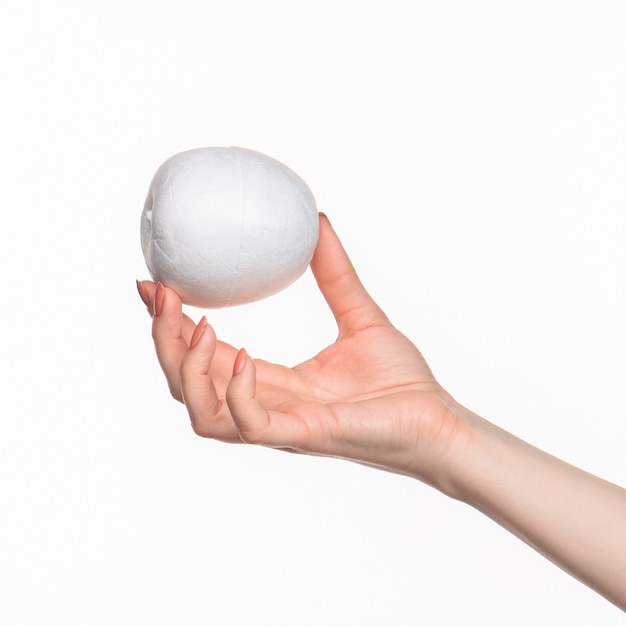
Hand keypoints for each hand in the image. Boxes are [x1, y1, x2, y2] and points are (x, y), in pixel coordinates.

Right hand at [137, 215, 469, 489]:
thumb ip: (334, 273)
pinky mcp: (304, 437)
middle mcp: (266, 407)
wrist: (440, 421)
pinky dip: (236, 391)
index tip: (155, 284)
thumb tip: (317, 221)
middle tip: (161, 295)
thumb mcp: (360, 314)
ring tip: (201, 324)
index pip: (205, 358)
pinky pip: (250, 424)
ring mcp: (281, 427)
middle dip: (164, 342)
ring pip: (202, 414)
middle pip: (186, 386)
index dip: (173, 325)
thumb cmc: (402, 381)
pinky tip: (244, 358)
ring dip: (188, 368)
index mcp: (273, 382)